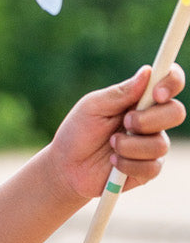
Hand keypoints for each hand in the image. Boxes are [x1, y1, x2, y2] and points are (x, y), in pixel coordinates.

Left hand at [50, 64, 185, 200]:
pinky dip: (128, 164)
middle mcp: (151, 120)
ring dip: (130, 145)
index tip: (157, 93)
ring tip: (110, 145)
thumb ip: (120, 92)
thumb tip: (147, 72)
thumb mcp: (93, 107)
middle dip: (150, 119)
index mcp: (139, 99)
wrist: (66, 167)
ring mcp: (151, 145)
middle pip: (176, 112)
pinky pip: (152, 167)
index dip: (171, 82)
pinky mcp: (148, 170)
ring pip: (161, 144)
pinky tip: (113, 162)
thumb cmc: (78, 132)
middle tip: (125, 123)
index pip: (169, 82)